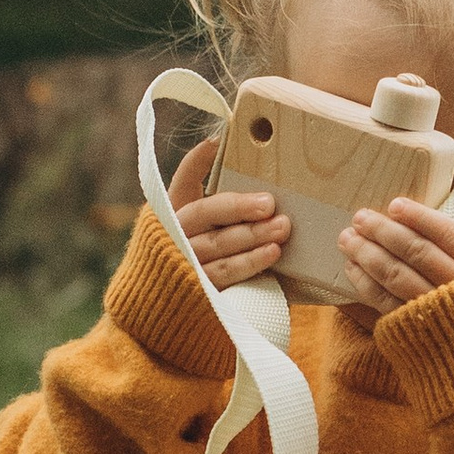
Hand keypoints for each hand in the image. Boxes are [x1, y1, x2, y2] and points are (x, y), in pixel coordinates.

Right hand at [169, 135, 290, 287]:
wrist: (171, 312)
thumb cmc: (200, 257)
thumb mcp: (203, 226)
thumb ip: (216, 199)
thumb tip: (236, 155)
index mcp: (174, 213)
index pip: (182, 182)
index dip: (196, 162)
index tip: (218, 142)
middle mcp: (173, 235)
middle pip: (203, 214)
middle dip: (238, 207)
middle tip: (269, 203)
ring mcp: (184, 263)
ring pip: (218, 245)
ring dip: (251, 235)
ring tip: (282, 227)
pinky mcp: (198, 289)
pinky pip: (225, 274)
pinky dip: (249, 263)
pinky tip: (271, 253)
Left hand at [335, 195, 453, 307]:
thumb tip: (431, 228)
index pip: (450, 235)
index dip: (420, 218)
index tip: (395, 205)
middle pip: (418, 252)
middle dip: (384, 231)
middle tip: (360, 218)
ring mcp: (438, 315)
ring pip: (397, 276)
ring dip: (367, 253)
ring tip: (348, 238)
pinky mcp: (416, 336)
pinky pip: (385, 304)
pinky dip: (366, 284)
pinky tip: (353, 268)